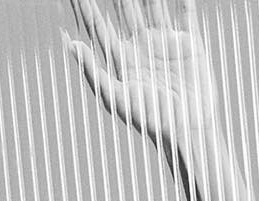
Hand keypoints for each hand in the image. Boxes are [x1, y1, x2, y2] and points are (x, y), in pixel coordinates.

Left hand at [63, 0, 218, 151]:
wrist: (188, 130)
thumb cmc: (151, 121)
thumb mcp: (118, 99)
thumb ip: (94, 72)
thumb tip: (69, 44)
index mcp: (122, 59)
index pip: (98, 26)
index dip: (85, 7)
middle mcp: (141, 46)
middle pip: (123, 8)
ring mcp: (165, 41)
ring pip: (152, 3)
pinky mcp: (189, 41)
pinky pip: (185, 11)